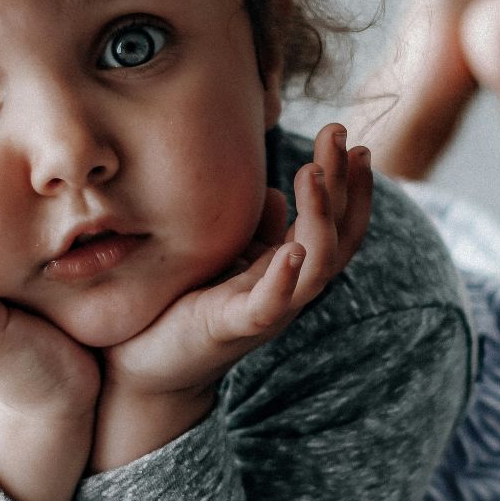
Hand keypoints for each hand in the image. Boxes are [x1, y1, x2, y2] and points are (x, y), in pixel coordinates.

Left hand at [100, 123, 373, 398]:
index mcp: (289, 270)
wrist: (143, 366)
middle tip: (340, 134)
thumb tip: (276, 196)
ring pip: (315, 267)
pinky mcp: (232, 328)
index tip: (356, 141)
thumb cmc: (184, 307)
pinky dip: (284, 279)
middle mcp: (289, 290)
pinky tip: (292, 248)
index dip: (353, 186)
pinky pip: (268, 306)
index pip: (338, 225)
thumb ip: (256, 233)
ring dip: (319, 218)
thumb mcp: (226, 258)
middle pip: (336, 236)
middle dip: (344, 185)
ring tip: (312, 172)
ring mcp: (266, 311)